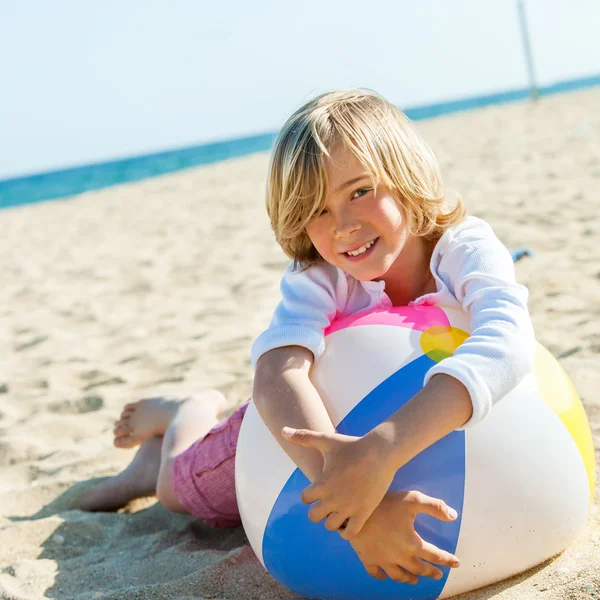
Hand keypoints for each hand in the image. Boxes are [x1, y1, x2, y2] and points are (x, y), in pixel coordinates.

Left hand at [281, 426, 395, 537]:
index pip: (305, 499)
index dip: (310, 495)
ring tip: (340, 511)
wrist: (380, 451)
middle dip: (318, 511)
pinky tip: (350, 521)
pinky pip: (350, 534)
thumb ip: (303, 437)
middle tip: (328, 503)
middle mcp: (333, 499)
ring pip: (331, 526)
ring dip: (333, 520)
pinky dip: (347, 532)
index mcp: (322, 484)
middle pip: (314, 517)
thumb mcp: (326, 440)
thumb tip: (283, 430)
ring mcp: (348, 508)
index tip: (319, 489)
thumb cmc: (352, 445)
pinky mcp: (364, 513)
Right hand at [349, 491, 459, 583]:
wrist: (355, 511)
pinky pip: (376, 573)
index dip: (447, 560)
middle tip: (437, 575)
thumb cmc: (385, 503)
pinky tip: (385, 576)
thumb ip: (435, 507)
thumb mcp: (412, 499)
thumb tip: (454, 516)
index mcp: (412, 544)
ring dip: (409, 579)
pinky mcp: (367, 559)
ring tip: (414, 579)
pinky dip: (382, 576)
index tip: (456, 563)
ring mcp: (383, 560)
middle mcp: (399, 557)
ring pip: (399, 575)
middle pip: (418, 569)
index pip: (435, 555)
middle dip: (430, 572)